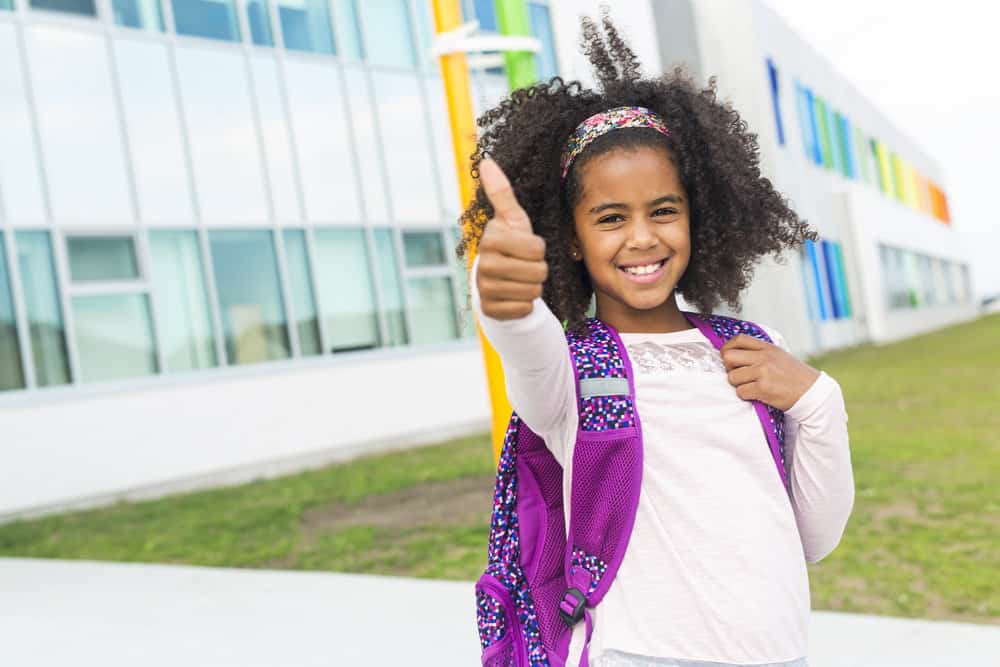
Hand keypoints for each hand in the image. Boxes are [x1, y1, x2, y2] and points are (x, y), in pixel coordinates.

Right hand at [476, 158, 548, 319]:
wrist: (498, 281)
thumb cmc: (511, 246)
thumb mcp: (513, 220)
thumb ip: (501, 192)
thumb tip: (485, 160)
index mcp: (490, 239)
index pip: (536, 248)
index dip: (538, 249)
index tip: (525, 248)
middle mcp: (483, 264)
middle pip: (537, 272)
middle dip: (539, 271)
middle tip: (525, 267)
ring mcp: (484, 289)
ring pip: (532, 291)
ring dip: (533, 288)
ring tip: (520, 281)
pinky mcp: (489, 310)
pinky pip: (524, 309)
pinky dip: (525, 305)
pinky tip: (514, 296)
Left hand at [721, 334, 820, 410]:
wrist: (812, 392)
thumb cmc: (794, 375)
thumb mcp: (779, 355)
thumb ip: (760, 351)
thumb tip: (735, 352)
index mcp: (767, 347)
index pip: (738, 339)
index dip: (728, 348)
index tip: (728, 357)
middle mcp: (763, 357)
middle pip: (728, 357)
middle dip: (729, 368)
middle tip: (738, 374)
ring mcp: (763, 372)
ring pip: (732, 377)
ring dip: (738, 384)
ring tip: (751, 385)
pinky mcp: (763, 388)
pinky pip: (740, 391)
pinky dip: (745, 395)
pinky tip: (756, 394)